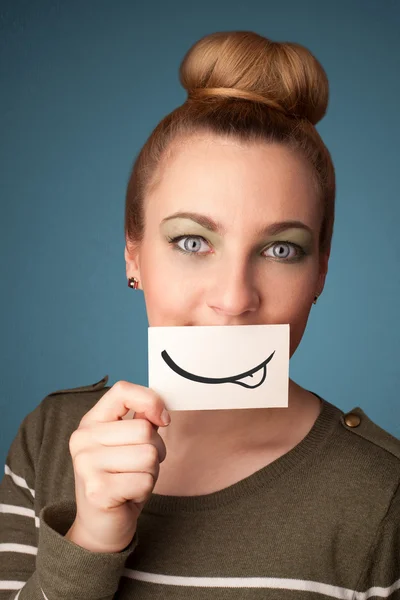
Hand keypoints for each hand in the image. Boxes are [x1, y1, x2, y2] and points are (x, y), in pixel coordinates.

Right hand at [66, 380, 170, 552]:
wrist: (100, 526)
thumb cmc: (120, 478)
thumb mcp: (128, 444)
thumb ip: (141, 420)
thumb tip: (160, 411)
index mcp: (90, 422)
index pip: (122, 391)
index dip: (150, 401)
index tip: (162, 419)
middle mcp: (83, 439)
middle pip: (144, 430)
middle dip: (156, 450)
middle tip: (140, 466)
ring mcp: (87, 465)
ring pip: (149, 455)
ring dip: (151, 472)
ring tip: (133, 480)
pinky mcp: (98, 490)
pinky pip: (145, 481)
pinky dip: (145, 490)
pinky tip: (128, 495)